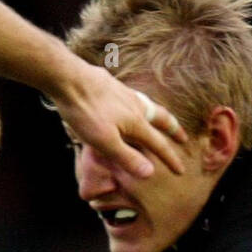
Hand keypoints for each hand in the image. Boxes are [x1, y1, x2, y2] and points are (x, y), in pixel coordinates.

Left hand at [51, 62, 186, 176]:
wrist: (68, 78)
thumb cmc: (85, 112)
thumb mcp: (104, 141)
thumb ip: (127, 157)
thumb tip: (151, 173)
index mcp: (136, 122)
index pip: (159, 144)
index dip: (170, 159)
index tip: (181, 170)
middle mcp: (136, 105)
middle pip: (161, 118)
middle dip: (173, 130)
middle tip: (184, 138)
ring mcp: (124, 92)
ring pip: (148, 105)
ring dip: (158, 115)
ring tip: (159, 119)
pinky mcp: (111, 84)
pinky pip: (132, 97)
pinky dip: (139, 104)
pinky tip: (128, 104)